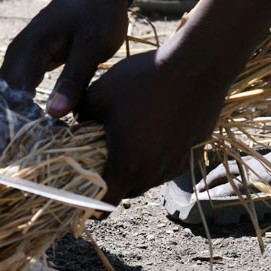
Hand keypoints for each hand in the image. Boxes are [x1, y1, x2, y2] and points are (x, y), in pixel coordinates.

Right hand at [0, 0, 127, 162]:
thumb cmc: (97, 14)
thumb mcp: (91, 46)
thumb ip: (74, 80)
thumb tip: (56, 116)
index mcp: (29, 52)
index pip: (11, 97)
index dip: (5, 128)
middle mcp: (16, 56)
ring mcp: (18, 59)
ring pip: (2, 98)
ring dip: (1, 125)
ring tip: (2, 158)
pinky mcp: (27, 63)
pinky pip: (13, 93)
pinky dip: (12, 114)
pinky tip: (19, 135)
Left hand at [76, 49, 226, 204]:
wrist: (196, 66)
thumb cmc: (143, 81)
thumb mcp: (98, 95)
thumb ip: (80, 115)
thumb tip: (73, 122)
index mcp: (128, 167)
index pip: (105, 204)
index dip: (89, 204)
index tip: (81, 195)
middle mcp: (155, 173)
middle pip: (127, 191)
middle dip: (111, 180)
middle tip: (100, 158)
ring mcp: (177, 164)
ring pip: (149, 177)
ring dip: (136, 167)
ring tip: (127, 140)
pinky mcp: (193, 152)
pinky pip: (167, 164)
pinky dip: (156, 156)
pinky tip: (152, 130)